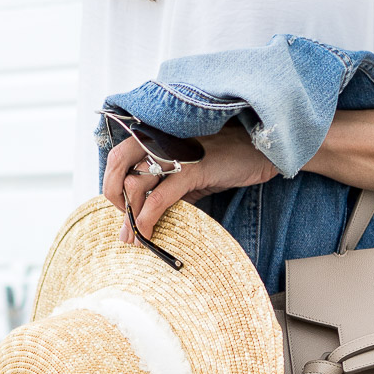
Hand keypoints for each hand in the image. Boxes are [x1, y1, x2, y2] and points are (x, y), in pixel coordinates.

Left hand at [102, 122, 279, 243]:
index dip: (112, 182)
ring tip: (133, 239)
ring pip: (136, 183)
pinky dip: (148, 218)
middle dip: (114, 197)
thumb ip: (168, 185)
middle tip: (124, 225)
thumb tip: (146, 211)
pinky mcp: (192, 168)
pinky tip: (147, 234)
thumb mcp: (190, 171)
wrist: (261, 150)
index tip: (121, 208)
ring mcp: (176, 153)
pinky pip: (161, 196)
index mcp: (158, 135)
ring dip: (130, 216)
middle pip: (118, 164)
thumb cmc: (227, 159)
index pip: (119, 156)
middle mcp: (162, 139)